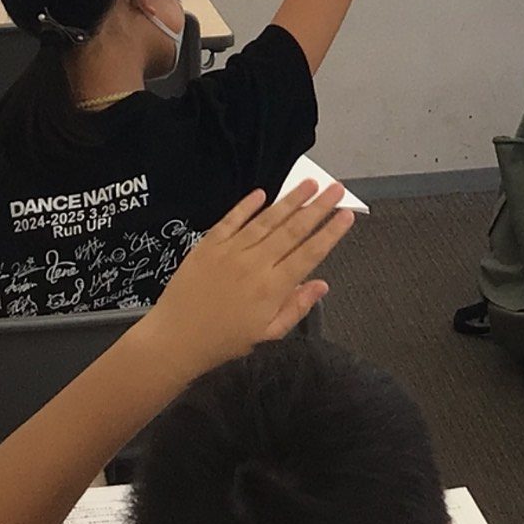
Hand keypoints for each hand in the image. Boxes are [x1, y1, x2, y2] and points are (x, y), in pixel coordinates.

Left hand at [142, 180, 352, 368]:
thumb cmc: (224, 341)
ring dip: (290, 200)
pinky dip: (248, 205)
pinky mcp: (208, 244)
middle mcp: (255, 264)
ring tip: (310, 183)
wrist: (176, 339)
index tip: (347, 215)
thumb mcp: (268, 334)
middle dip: (319, 207)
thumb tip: (322, 285)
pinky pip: (232, 219)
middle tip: (337, 188)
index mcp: (272, 288)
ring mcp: (230, 251)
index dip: (330, 232)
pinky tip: (263, 193)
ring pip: (267, 220)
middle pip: (293, 230)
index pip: (309, 253)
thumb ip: (296, 308)